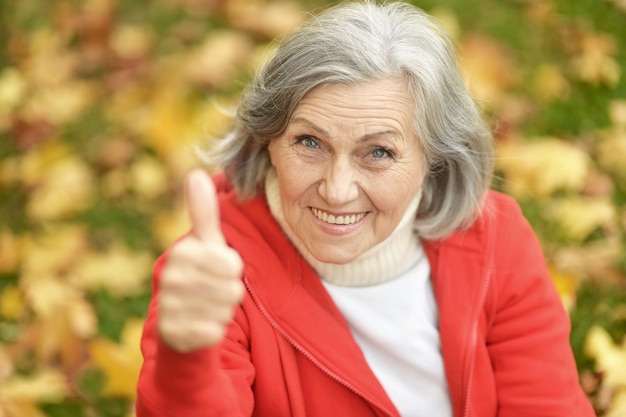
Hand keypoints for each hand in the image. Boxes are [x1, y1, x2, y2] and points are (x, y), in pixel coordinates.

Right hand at [158, 169, 244, 352]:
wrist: (177, 322)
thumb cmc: (198, 276)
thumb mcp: (203, 242)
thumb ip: (202, 211)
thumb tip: (196, 174)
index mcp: (182, 253)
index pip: (232, 264)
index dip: (231, 271)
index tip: (215, 271)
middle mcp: (171, 278)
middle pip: (232, 288)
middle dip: (228, 292)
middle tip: (211, 292)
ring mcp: (170, 306)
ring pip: (225, 309)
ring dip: (222, 311)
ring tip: (205, 307)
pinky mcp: (174, 333)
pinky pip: (215, 330)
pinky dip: (214, 329)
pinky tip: (200, 325)